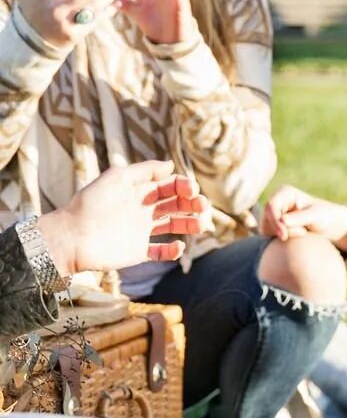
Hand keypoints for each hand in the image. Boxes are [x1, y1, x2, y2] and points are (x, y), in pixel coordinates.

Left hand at [38, 162, 207, 275]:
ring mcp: (140, 231)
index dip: (182, 186)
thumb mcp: (118, 177)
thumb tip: (171, 165)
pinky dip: (172, 251)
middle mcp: (141, 210)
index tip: (192, 189)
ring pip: (172, 226)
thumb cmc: (92, 204)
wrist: (74, 237)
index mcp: (137, 191)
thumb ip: (144, 170)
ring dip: (189, 224)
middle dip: (191, 204)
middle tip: (202, 206)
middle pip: (174, 205)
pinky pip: (160, 252)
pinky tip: (178, 246)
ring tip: (201, 224)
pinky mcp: (138, 252)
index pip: (168, 186)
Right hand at [260, 185, 346, 251]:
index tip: (284, 236)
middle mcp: (277, 202)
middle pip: (266, 218)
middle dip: (280, 229)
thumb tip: (281, 220)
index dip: (275, 221)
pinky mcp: (275, 226)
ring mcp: (275, 214)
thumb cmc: (326, 216)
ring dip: (282, 235)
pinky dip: (282, 240)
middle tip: (302, 233)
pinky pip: (270, 237)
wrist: (331, 225)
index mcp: (285, 193)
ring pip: (266, 229)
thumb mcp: (316, 216)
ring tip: (303, 232)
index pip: (271, 206)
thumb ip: (299, 218)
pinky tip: (299, 236)